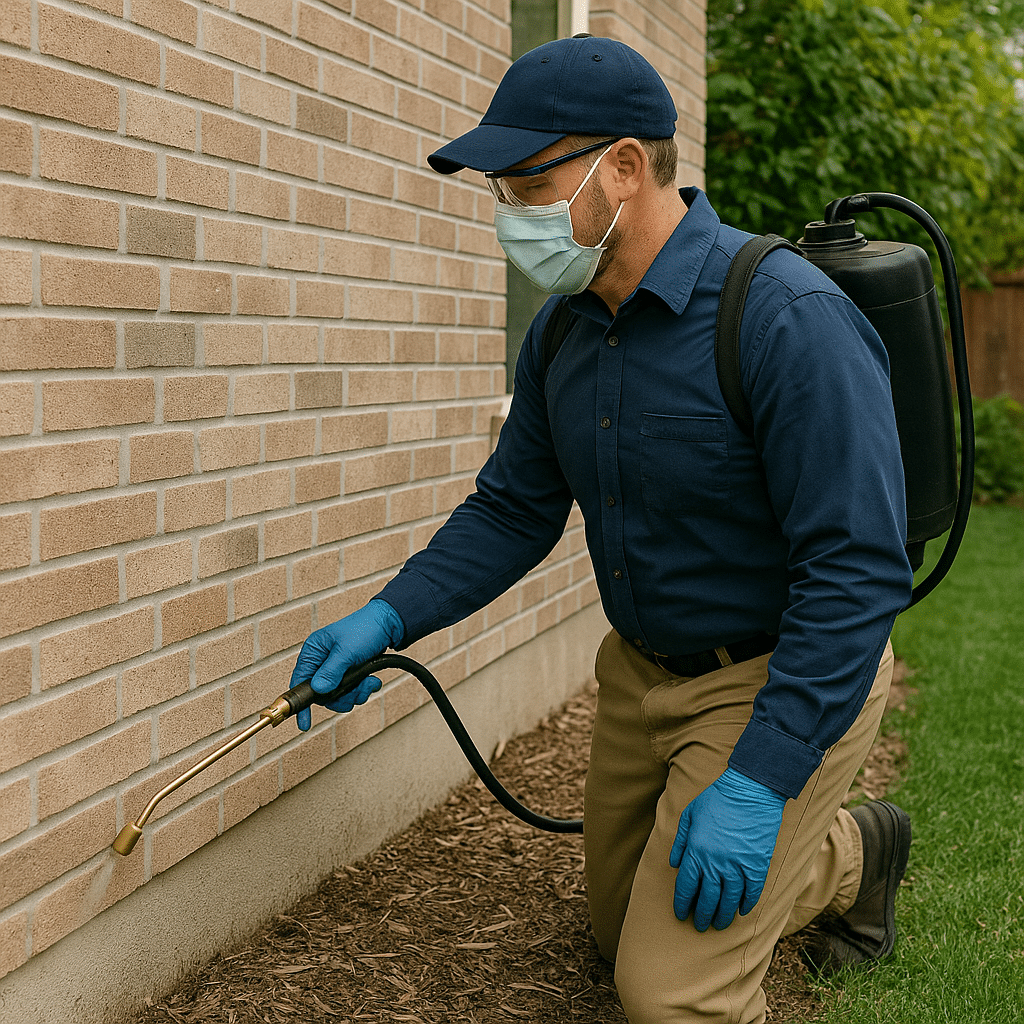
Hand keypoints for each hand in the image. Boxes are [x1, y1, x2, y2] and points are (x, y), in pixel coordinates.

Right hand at [289, 600, 404, 731]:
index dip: (302, 703)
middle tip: (356, 692)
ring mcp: (335, 667)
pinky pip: (350, 690)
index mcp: (314, 651)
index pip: (300, 681)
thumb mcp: (347, 651)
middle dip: (341, 696)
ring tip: (369, 683)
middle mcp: (322, 660)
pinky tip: (373, 681)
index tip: (304, 723)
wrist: (390, 623)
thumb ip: (332, 671)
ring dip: (355, 693)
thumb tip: (318, 690)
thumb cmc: (366, 629)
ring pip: (338, 695)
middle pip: (322, 693)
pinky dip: (362, 689)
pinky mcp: (349, 671)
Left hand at [669, 767, 785, 931]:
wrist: (749, 791)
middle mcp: (715, 864)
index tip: (681, 914)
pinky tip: (742, 911)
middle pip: (707, 899)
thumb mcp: (689, 815)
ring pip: (729, 901)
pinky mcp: (757, 865)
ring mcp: (738, 866)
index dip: (682, 903)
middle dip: (702, 915)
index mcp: (696, 852)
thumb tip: (673, 864)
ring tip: (719, 924)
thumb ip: (680, 841)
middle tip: (700, 925)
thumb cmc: (716, 800)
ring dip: (723, 915)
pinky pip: (752, 892)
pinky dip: (747, 904)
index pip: (686, 887)